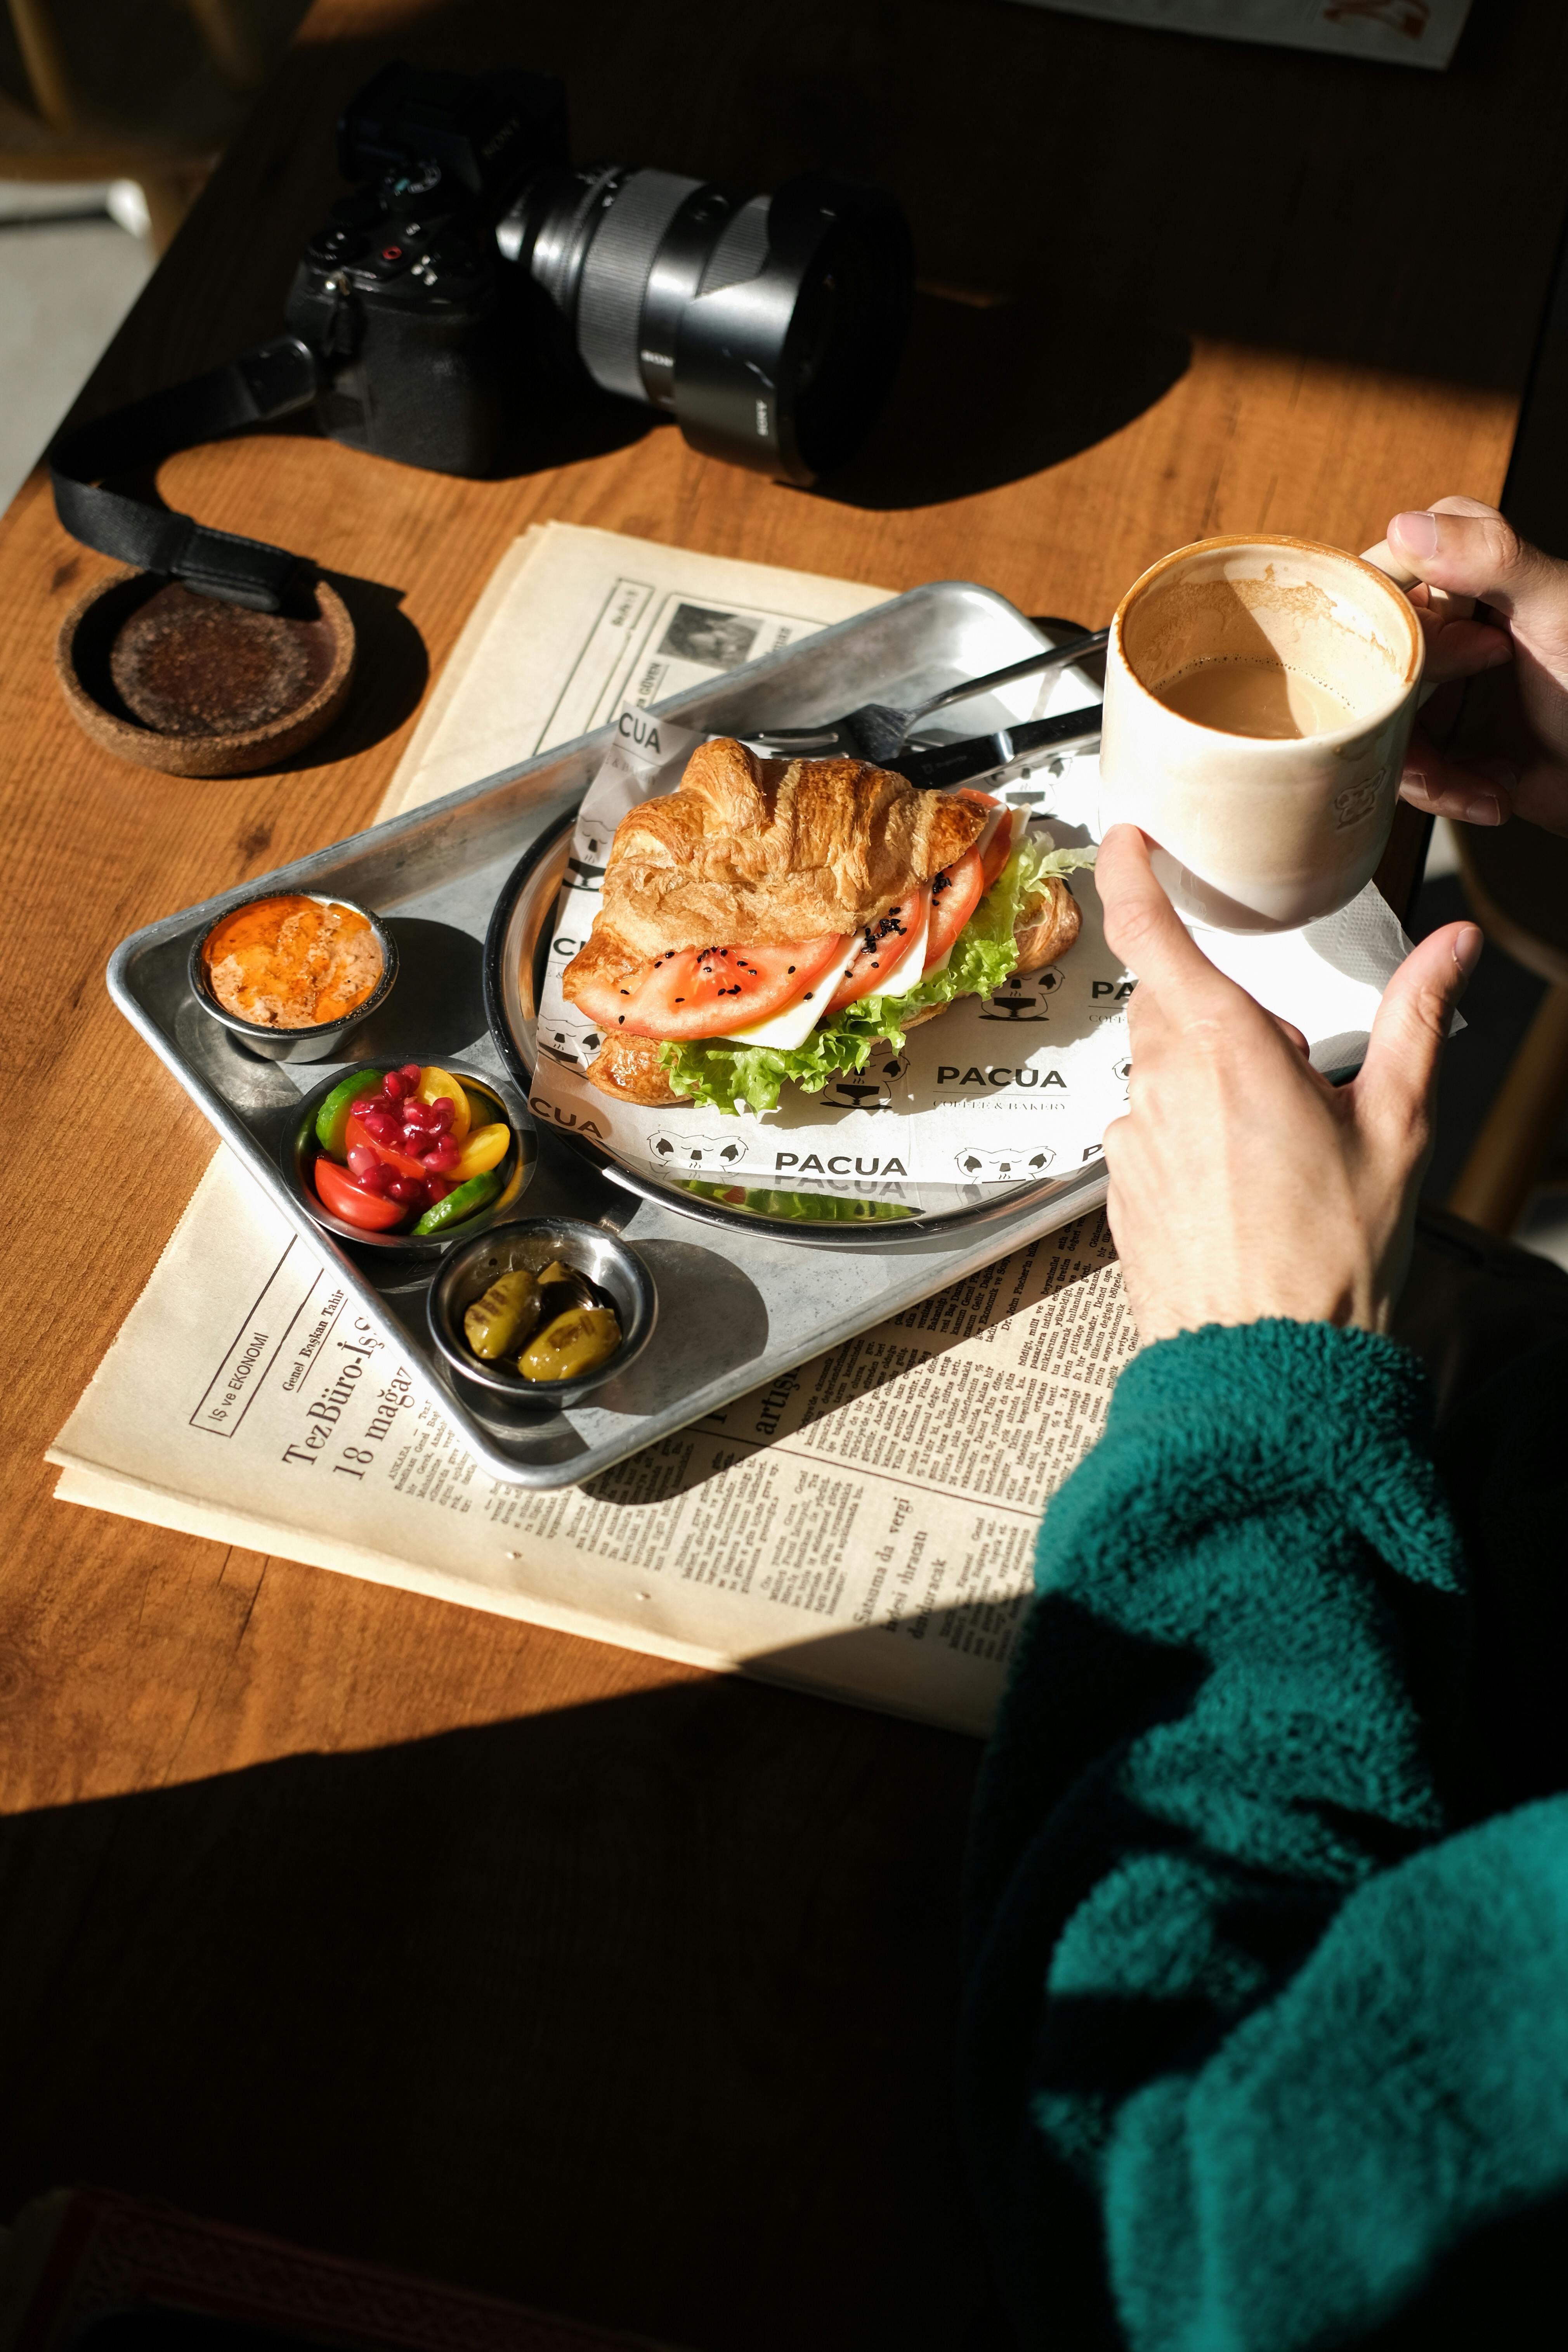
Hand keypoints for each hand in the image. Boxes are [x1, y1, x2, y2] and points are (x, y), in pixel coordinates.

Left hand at [1097, 827, 1479, 1343]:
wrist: (1268, 1366)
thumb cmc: (1330, 1257)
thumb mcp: (1396, 1128)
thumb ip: (1415, 1020)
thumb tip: (1453, 947)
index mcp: (1224, 1052)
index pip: (1152, 933)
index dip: (1130, 875)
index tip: (1127, 840)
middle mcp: (1161, 1087)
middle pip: (1168, 1007)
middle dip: (1221, 1018)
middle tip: (1290, 1076)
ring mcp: (1132, 1141)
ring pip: (1159, 1073)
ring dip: (1205, 1084)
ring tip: (1270, 1149)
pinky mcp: (1119, 1189)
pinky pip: (1148, 1133)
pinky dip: (1187, 1139)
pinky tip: (1238, 1190)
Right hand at [1385, 494, 1567, 835]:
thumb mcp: (1557, 609)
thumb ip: (1492, 556)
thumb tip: (1406, 528)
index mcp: (1463, 571)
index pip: (1379, 582)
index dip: (1392, 629)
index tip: (1434, 660)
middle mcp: (1440, 625)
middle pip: (1367, 664)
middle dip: (1402, 715)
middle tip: (1460, 722)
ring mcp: (1434, 687)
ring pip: (1376, 726)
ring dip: (1424, 770)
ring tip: (1482, 784)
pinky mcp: (1437, 741)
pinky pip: (1402, 769)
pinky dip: (1444, 792)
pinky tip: (1492, 795)